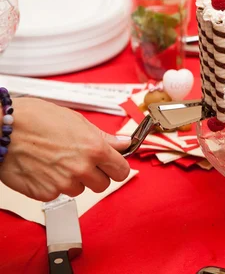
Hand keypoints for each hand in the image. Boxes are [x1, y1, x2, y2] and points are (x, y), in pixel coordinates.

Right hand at [0, 98, 130, 201]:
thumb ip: (102, 137)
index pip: (122, 171)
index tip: (112, 165)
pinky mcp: (45, 193)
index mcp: (94, 148)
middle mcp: (81, 168)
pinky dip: (53, 184)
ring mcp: (63, 183)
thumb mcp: (76, 120)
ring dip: (73, 179)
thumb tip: (123, 144)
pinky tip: (43, 168)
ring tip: (57, 160)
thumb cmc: (34, 119)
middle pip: (103, 185)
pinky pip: (58, 194)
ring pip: (80, 189)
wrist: (0, 128)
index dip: (117, 167)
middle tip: (81, 161)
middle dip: (96, 175)